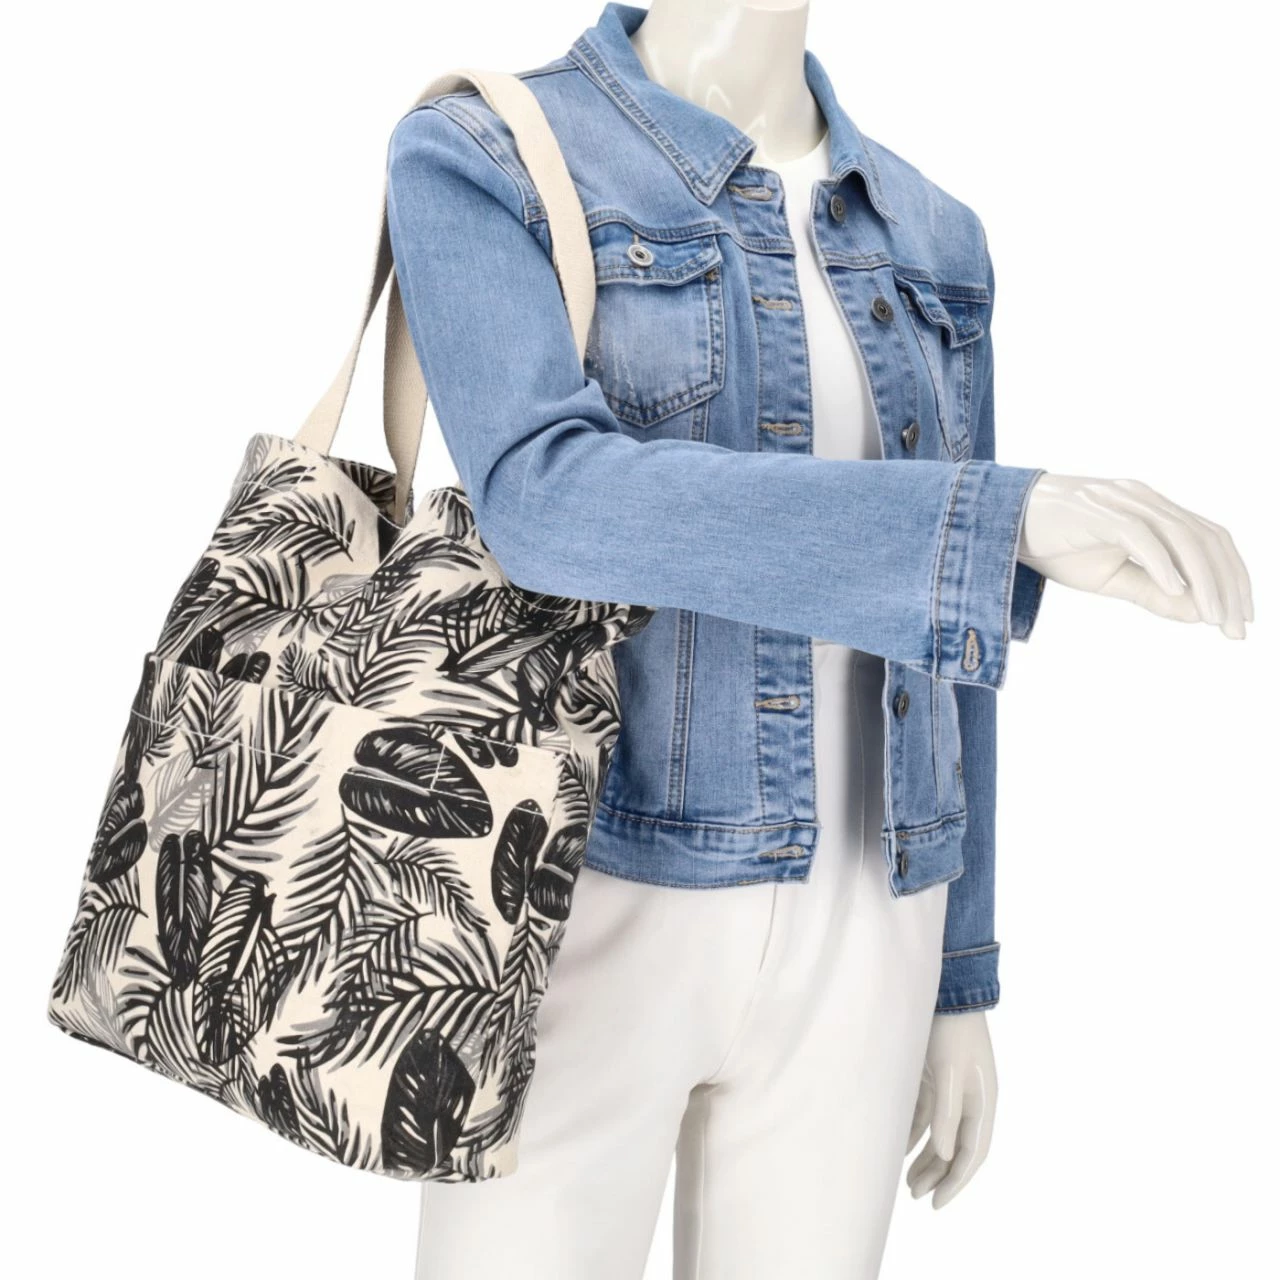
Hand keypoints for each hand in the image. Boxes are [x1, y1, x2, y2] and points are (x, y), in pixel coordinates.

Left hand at [906, 1011, 996, 1208]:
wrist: (947, 991)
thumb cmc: (951, 1031)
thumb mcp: (949, 1073)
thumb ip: (947, 1114)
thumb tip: (945, 1154)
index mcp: (982, 1102)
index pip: (972, 1154)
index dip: (956, 1181)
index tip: (936, 1204)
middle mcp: (970, 1100)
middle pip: (956, 1149)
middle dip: (938, 1175)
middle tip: (914, 1195)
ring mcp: (953, 1089)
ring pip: (940, 1135)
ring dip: (926, 1159)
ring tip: (908, 1182)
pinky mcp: (935, 1078)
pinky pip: (926, 1115)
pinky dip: (915, 1133)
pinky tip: (900, 1147)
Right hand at [1018, 475, 1252, 637]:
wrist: (999, 523)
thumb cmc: (1057, 547)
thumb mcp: (1110, 577)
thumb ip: (1153, 592)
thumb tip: (1200, 614)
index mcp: (1155, 511)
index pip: (1210, 539)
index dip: (1234, 577)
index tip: (1240, 619)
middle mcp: (1146, 499)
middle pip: (1205, 538)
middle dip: (1228, 584)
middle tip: (1236, 629)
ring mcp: (1121, 501)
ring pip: (1180, 536)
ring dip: (1203, 580)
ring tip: (1213, 618)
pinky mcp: (1096, 510)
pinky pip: (1138, 535)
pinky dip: (1162, 563)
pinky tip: (1175, 591)